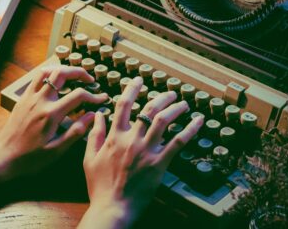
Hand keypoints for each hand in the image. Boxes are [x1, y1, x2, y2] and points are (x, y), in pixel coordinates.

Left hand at [0, 65, 107, 177]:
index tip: (102, 99)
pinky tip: (55, 83)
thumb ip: (76, 131)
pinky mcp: (23, 99)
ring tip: (73, 76)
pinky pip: (36, 78)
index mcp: (51, 114)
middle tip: (90, 80)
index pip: (78, 95)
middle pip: (61, 73)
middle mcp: (40, 101)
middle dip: (79, 72)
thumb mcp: (56, 150)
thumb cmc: (30, 158)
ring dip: (62, 70)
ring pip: (47, 71)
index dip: (94, 96)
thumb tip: (92, 116)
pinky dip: (48, 74)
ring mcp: (29, 97)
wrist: (3, 157)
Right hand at [79, 77, 203, 228]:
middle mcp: (132, 139)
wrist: (112, 207)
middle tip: (170, 92)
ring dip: (175, 108)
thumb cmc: (100, 185)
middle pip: (148, 109)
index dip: (132, 89)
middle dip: (161, 97)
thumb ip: (94, 134)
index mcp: (114, 136)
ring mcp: (147, 151)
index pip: (123, 105)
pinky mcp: (159, 164)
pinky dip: (189, 130)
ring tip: (183, 102)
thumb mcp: (89, 157)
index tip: (138, 80)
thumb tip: (98, 115)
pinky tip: (197, 121)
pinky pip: (177, 143)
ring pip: (164, 121)